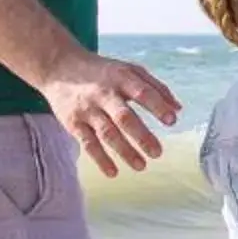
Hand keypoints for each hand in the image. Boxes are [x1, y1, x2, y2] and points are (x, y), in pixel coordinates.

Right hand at [42, 53, 181, 176]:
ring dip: (125, 151)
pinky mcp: (73, 122)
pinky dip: (100, 159)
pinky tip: (113, 172)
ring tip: (141, 166)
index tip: (172, 121)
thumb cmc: (103, 71)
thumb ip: (155, 87)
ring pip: (107, 133)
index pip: (142, 92)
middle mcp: (104, 94)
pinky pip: (88, 143)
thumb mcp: (129, 70)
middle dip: (142, 136)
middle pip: (124, 117)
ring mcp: (88, 109)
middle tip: (158, 153)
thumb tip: (178, 109)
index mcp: (122, 78)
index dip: (157, 106)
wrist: (59, 66)